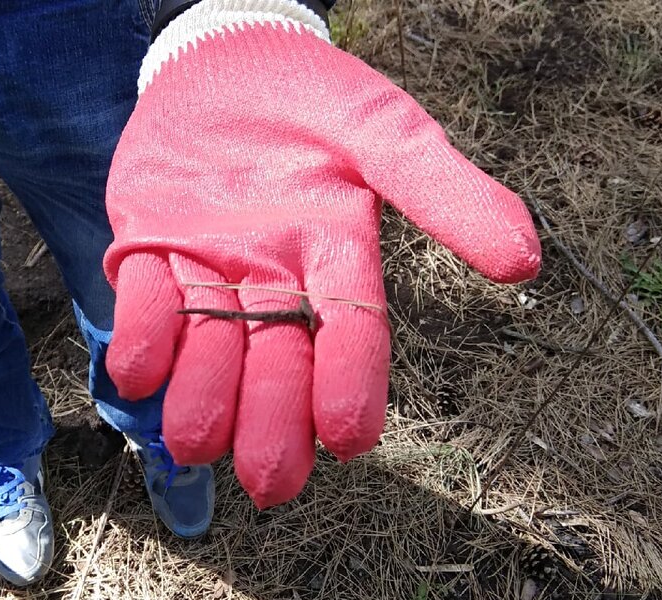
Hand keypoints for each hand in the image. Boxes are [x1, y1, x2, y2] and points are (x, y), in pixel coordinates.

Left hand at [103, 0, 540, 506]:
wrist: (227, 57)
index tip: (350, 437)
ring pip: (208, 348)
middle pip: (276, 364)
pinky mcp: (150, 250)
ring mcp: (210, 271)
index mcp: (337, 260)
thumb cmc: (314, 97)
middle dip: (272, 421)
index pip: (351, 335)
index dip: (351, 385)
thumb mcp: (385, 133)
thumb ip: (445, 193)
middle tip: (269, 480)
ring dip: (202, 396)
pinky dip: (142, 336)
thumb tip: (524, 261)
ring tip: (197, 442)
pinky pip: (145, 302)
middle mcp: (274, 282)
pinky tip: (137, 372)